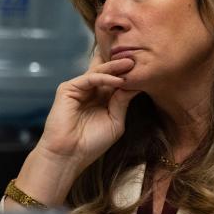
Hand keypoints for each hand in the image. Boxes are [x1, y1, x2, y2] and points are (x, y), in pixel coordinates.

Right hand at [12, 52, 140, 204]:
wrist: (70, 155)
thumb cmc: (92, 143)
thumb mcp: (115, 121)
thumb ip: (123, 102)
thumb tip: (136, 84)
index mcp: (102, 98)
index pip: (116, 79)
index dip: (128, 73)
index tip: (146, 67)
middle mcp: (90, 91)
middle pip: (107, 72)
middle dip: (122, 64)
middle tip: (139, 58)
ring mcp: (78, 89)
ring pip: (98, 71)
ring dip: (115, 67)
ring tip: (131, 63)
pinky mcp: (67, 89)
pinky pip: (89, 78)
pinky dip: (104, 78)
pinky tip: (118, 80)